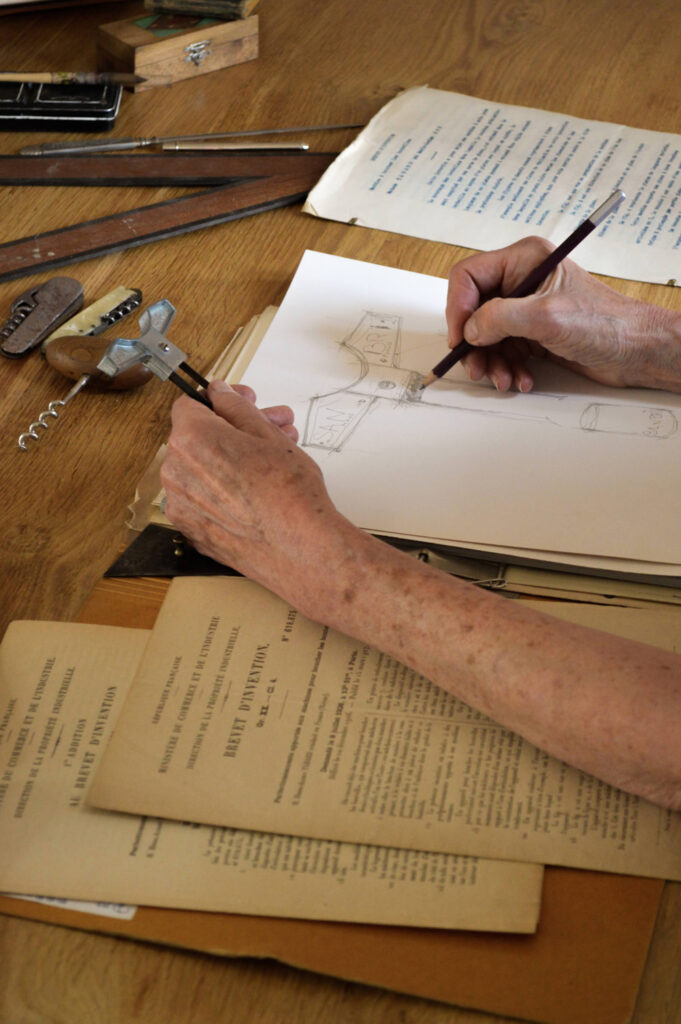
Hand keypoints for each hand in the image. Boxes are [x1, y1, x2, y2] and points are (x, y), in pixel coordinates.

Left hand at [160, 381, 352, 616]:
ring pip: (203, 469)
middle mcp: (175, 471)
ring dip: (234, 458)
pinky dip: (224, 489)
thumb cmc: (288, 493)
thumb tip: (219, 393)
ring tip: (276, 457)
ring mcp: (180, 505)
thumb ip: (235, 406)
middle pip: (200, 437)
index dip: (221, 401)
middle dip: (236, 429)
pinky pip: (203, 498)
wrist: (299, 549)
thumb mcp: (267, 434)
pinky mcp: (191, 530)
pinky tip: (256, 487)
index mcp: (191, 439)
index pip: (190, 405)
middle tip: (272, 427)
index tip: (243, 403)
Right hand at [446, 236, 680, 391]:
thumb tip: (470, 329)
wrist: (636, 350)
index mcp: (524, 260)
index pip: (470, 276)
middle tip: (477, 367)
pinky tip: (522, 378)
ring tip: (504, 379)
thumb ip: (501, 318)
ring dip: (492, 362)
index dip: (459, 308)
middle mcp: (522, 281)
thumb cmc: (606, 323)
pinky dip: (508, 368)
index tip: (460, 338)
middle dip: (474, 343)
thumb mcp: (547, 317)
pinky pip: (505, 351)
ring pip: (487, 336)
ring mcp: (527, 308)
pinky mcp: (533, 333)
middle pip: (474, 310)